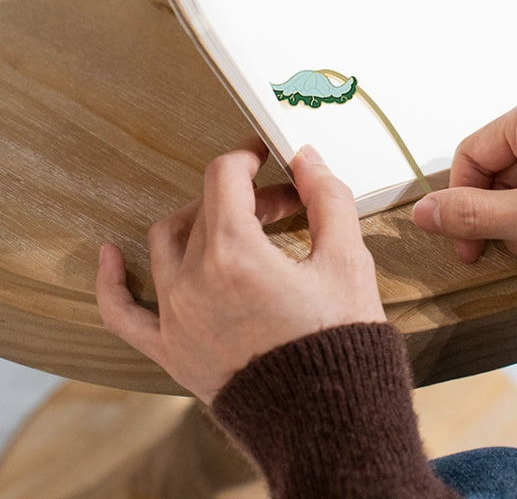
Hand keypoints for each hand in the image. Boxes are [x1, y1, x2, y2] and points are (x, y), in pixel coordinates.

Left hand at [96, 140, 385, 403]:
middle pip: (207, 209)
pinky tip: (110, 255)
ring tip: (236, 225)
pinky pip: (123, 312)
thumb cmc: (339, 344)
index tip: (264, 155)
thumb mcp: (347, 260)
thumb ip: (326, 198)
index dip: (248, 157)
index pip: (225, 177)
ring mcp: (175, 317)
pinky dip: (113, 279)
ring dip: (200, 221)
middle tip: (285, 204)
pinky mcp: (170, 350)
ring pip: (167, 242)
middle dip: (247, 195)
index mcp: (236, 254)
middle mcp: (194, 281)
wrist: (327, 421)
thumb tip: (306, 160)